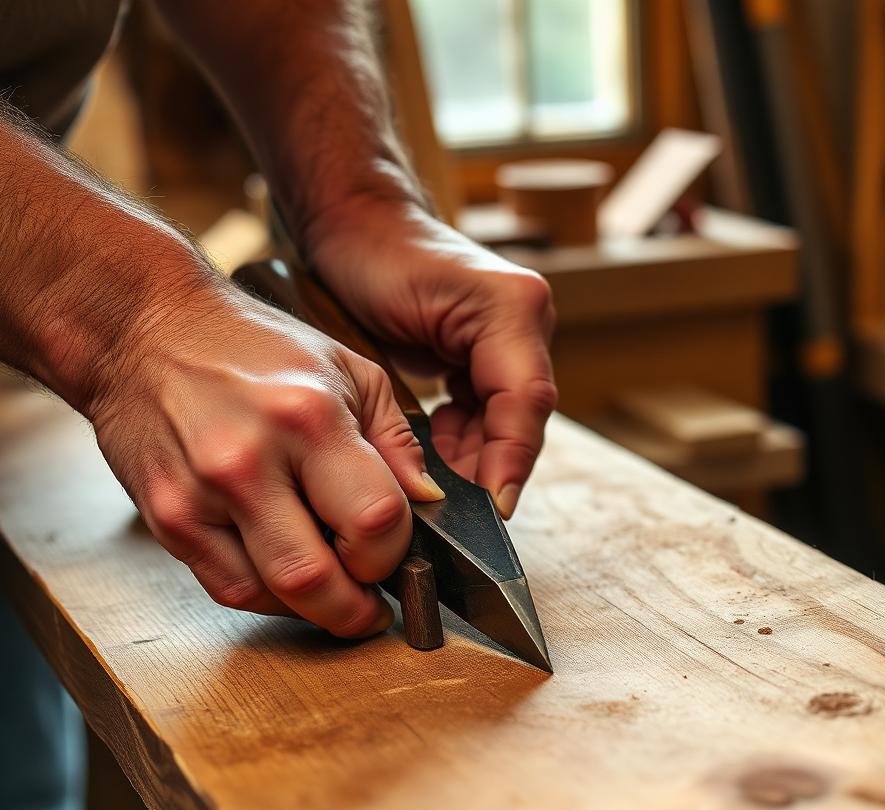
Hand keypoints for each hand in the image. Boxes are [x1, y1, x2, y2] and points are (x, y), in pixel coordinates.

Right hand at [88, 283, 443, 635]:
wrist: (144, 330)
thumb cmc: (250, 345)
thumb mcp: (347, 370)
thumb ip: (396, 441)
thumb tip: (427, 503)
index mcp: (309, 418)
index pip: (375, 521)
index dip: (394, 552)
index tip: (395, 553)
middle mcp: (249, 461)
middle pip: (316, 578)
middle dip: (355, 608)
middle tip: (370, 605)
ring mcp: (199, 496)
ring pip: (270, 596)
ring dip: (313, 608)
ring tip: (331, 586)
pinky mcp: (166, 519)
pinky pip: (228, 589)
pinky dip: (269, 596)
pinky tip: (286, 573)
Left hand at [308, 200, 556, 518]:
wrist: (356, 225)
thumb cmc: (374, 260)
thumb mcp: (409, 322)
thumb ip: (447, 398)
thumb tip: (471, 474)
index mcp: (517, 309)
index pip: (527, 403)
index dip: (510, 461)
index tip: (492, 509)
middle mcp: (524, 325)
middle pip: (519, 421)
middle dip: (485, 467)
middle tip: (448, 507)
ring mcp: (509, 341)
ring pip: (501, 426)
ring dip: (468, 458)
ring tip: (431, 480)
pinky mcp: (486, 354)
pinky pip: (482, 415)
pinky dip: (457, 440)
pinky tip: (430, 450)